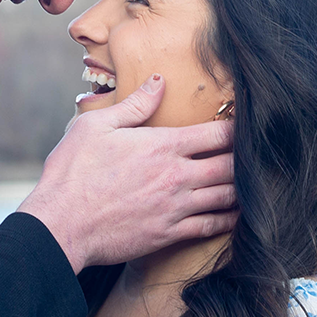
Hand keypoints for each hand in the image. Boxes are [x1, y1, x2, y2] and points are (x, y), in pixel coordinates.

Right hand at [17, 74, 236, 271]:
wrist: (61, 224)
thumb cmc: (73, 172)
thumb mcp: (96, 126)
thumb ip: (135, 105)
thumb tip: (159, 81)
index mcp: (163, 145)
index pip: (217, 133)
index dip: (237, 128)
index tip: (245, 125)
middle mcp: (176, 176)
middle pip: (230, 166)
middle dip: (246, 160)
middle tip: (256, 155)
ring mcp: (175, 207)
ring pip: (226, 196)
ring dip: (242, 189)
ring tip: (252, 183)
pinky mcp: (169, 235)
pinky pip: (211, 227)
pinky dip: (228, 220)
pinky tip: (235, 215)